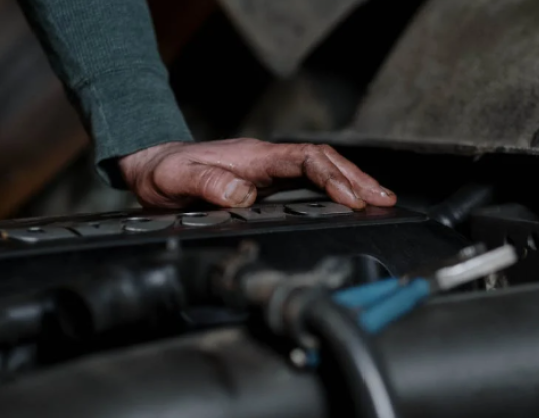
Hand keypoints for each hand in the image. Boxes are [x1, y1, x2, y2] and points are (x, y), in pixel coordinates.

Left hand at [118, 138, 395, 209]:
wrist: (153, 166)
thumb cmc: (165, 172)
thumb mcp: (179, 179)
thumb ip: (210, 185)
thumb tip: (245, 195)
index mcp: (255, 157)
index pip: (306, 160)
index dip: (332, 178)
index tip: (351, 199)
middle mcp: (268, 161)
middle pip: (325, 161)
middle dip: (357, 178)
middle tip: (385, 198)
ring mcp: (270, 171)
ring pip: (322, 170)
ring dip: (352, 183)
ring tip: (380, 200)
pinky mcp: (268, 183)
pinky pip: (310, 182)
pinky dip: (334, 190)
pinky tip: (347, 204)